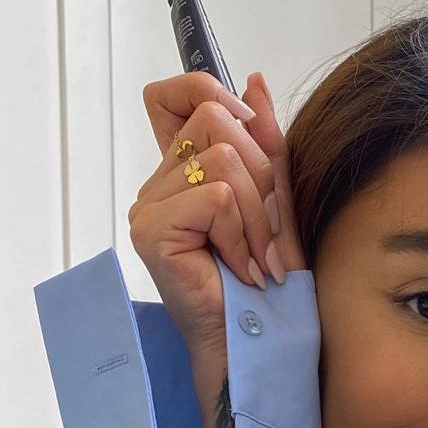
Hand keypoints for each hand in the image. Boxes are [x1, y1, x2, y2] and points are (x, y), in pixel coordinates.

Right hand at [128, 69, 306, 409]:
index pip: (175, 94)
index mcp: (183, 173)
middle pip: (215, 119)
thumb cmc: (268, 286)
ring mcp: (150, 207)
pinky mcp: (153, 230)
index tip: (252, 132)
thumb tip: (253, 81)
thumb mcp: (277, 204)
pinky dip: (243, 233)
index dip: (210, 93)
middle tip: (270, 235)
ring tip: (259, 260)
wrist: (256, 346)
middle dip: (263, 176)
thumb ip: (266, 145)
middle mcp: (158, 185)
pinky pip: (218, 197)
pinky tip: (242, 269)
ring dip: (260, 215)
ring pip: (223, 159)